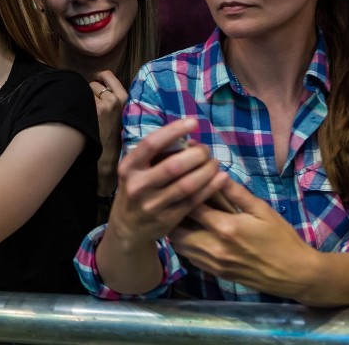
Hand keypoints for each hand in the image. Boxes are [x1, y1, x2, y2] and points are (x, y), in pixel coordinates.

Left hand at [91, 70, 126, 194]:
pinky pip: (80, 99)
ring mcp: (104, 104)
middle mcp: (115, 99)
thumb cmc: (115, 134)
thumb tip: (99, 80)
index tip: (97, 81)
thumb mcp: (122, 113)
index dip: (100, 76)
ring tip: (89, 113)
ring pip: (86, 91)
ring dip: (84, 98)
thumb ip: (115, 97)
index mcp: (125, 98)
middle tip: (93, 106)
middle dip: (91, 91)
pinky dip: (78, 105)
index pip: (108, 75)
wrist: (109, 154)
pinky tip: (83, 116)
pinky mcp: (93, 111)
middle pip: (94, 83)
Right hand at [108, 119, 228, 245]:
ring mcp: (153, 204)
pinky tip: (221, 178)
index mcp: (129, 167)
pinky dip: (210, 187)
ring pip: (187, 185)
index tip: (193, 122)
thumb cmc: (137, 189)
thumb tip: (191, 141)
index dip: (174, 131)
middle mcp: (138, 185)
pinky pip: (194, 201)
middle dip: (197, 154)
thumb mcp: (136, 170)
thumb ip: (157, 156)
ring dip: (207, 171)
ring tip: (215, 163)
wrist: (127, 227)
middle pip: (174, 166)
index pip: (151, 144)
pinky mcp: (167, 219)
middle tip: (207, 150)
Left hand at [169, 179, 315, 298]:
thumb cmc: (281, 238)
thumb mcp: (262, 210)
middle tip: (176, 200)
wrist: (296, 274)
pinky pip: (188, 257)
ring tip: (181, 215)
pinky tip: (192, 233)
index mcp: (226, 227)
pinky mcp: (215, 273)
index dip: (183, 192)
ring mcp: (213, 263)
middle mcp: (214, 247)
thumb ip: (236, 193)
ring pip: (178, 244)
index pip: (191, 206)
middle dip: (174, 213)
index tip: (180, 182)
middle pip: (176, 228)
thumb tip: (215, 172)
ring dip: (176, 229)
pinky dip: (185, 244)